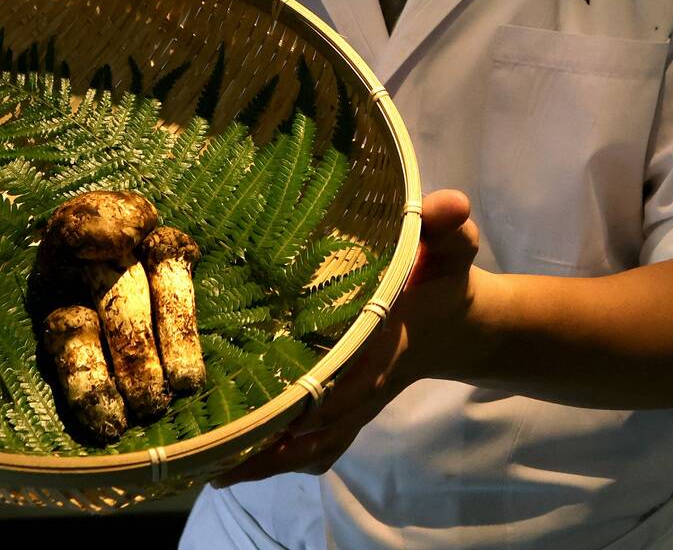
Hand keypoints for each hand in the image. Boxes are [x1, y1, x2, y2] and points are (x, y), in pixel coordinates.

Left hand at [214, 189, 480, 486]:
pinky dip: (279, 460)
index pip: (355, 376)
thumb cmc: (443, 280)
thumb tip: (451, 203)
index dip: (321, 395)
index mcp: (386, 345)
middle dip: (277, 442)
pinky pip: (312, 448)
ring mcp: (354, 406)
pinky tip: (235, 465)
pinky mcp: (344, 413)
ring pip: (313, 447)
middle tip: (221, 452)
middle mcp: (365, 385)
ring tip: (215, 469)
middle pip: (321, 427)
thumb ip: (448, 227)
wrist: (457, 326)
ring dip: (269, 460)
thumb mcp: (452, 248)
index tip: (280, 411)